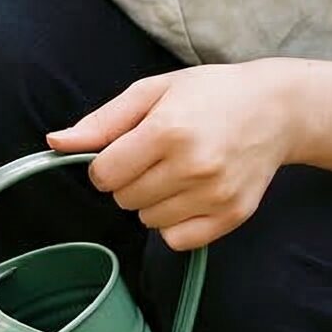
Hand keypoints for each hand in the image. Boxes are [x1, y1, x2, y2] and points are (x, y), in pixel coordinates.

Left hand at [44, 59, 297, 250]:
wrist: (275, 109)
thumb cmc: (208, 94)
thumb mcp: (152, 91)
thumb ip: (102, 122)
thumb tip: (55, 143)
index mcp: (168, 130)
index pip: (105, 175)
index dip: (106, 165)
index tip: (125, 151)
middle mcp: (193, 166)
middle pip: (124, 199)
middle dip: (130, 180)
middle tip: (157, 157)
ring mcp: (215, 195)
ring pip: (148, 221)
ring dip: (152, 201)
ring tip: (178, 171)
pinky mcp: (232, 216)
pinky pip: (177, 240)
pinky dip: (175, 224)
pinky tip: (190, 195)